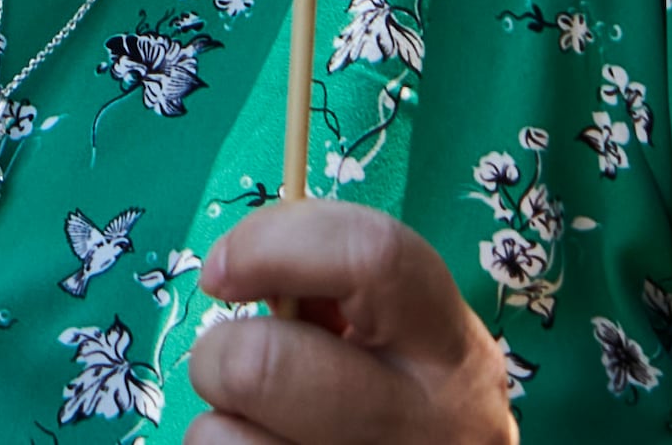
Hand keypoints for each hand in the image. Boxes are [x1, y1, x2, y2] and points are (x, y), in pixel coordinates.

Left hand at [187, 199, 516, 444]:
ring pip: (223, 437)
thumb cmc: (406, 401)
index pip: (370, 258)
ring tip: (261, 421)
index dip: (269, 246)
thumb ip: (334, 292)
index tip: (225, 272)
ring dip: (220, 420)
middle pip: (263, 365)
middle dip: (222, 351)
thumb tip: (241, 268)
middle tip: (234, 361)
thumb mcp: (404, 338)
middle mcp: (425, 426)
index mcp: (450, 351)